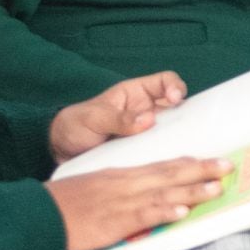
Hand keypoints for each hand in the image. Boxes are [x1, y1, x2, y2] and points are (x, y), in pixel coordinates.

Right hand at [45, 157, 232, 249]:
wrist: (37, 214)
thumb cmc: (63, 204)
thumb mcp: (95, 188)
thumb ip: (121, 189)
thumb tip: (145, 195)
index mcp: (120, 175)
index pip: (160, 166)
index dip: (187, 164)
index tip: (209, 160)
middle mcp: (125, 184)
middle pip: (169, 173)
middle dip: (201, 170)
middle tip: (228, 166)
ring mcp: (120, 202)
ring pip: (163, 192)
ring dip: (192, 190)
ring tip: (217, 187)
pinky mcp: (113, 222)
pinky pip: (143, 216)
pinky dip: (163, 212)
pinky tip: (181, 211)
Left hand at [50, 71, 187, 162]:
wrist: (59, 153)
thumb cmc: (74, 126)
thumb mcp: (93, 118)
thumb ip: (118, 118)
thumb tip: (149, 120)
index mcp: (136, 94)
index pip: (165, 82)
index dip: (175, 86)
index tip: (176, 99)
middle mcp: (146, 112)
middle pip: (177, 109)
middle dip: (188, 117)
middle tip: (191, 129)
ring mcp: (146, 134)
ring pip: (173, 133)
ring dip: (180, 140)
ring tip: (186, 151)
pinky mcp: (142, 154)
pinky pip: (161, 154)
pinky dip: (167, 159)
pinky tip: (171, 168)